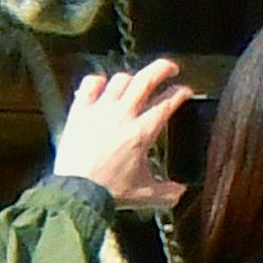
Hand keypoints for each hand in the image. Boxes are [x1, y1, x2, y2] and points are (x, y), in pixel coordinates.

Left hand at [57, 56, 193, 207]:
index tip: (185, 90)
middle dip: (163, 68)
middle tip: (171, 68)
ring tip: (136, 82)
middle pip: (146, 79)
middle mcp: (123, 115)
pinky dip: (99, 81)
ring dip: (132, 78)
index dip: (180, 93)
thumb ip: (166, 192)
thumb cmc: (109, 192)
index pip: (166, 103)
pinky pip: (91, 83)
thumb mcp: (143, 194)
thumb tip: (181, 192)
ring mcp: (100, 109)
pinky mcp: (80, 110)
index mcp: (141, 133)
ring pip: (121, 79)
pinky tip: (103, 85)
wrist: (76, 192)